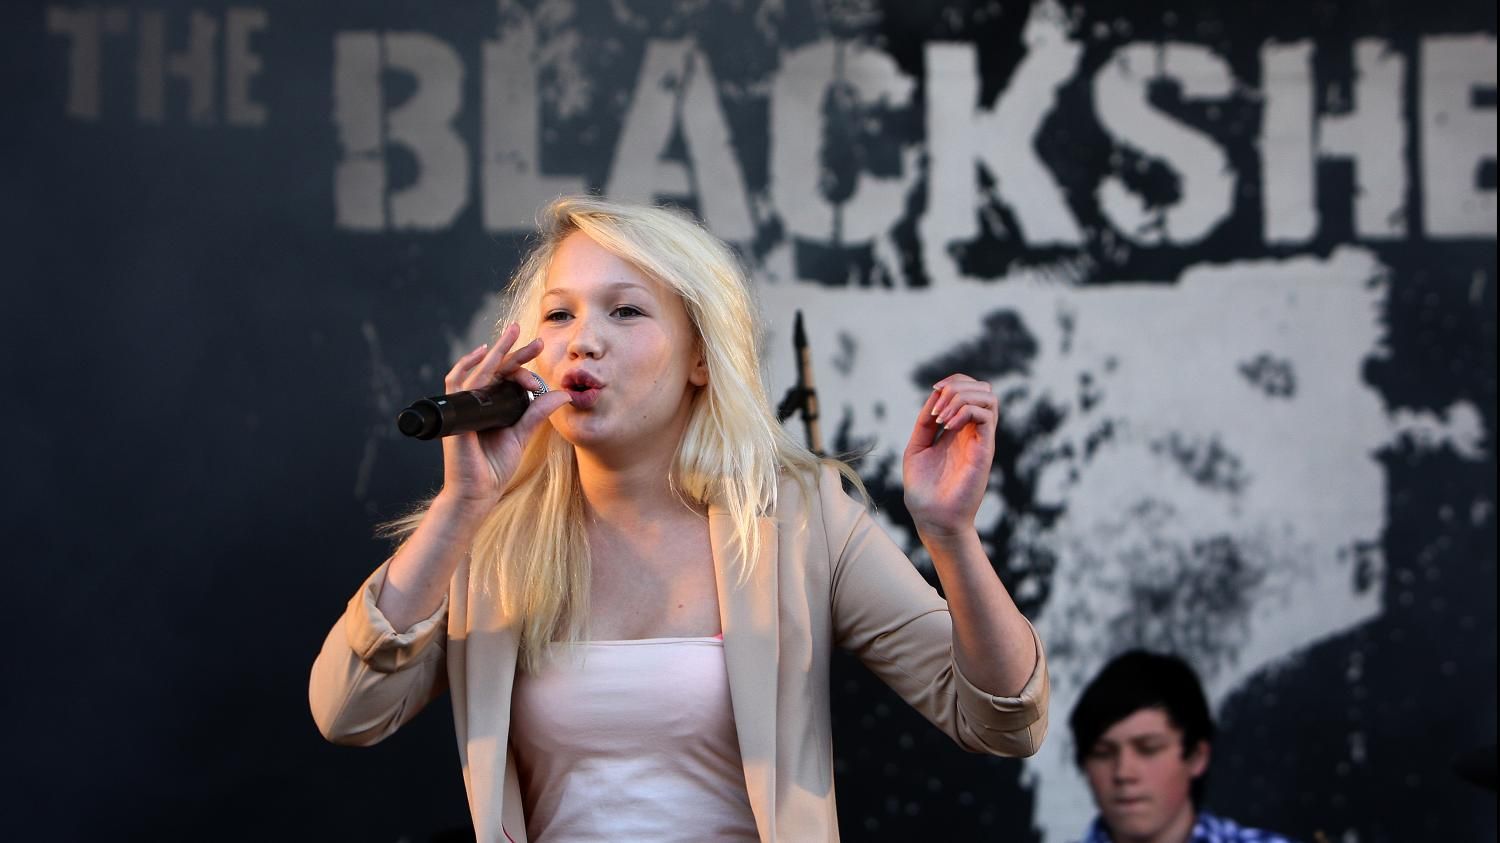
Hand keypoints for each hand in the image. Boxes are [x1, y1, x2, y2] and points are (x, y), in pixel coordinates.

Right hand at [436, 323, 571, 515]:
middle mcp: (477, 402)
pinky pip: (456, 381)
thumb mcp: (521, 435)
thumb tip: (562, 393)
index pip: (507, 378)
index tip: (541, 374)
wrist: (477, 491)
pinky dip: (466, 364)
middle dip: (516, 351)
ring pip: (481, 370)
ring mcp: (465, 405)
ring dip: (499, 352)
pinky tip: (481, 352)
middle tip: (538, 340)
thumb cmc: (495, 467)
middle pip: (497, 369)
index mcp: (492, 406)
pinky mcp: (456, 412)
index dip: (524, 371)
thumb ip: (538, 412)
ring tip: (516, 333)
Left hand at [902, 374, 997, 539]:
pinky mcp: (984, 451)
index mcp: (958, 430)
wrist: (933, 519)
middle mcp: (973, 432)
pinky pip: (986, 417)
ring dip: (962, 397)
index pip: (968, 390)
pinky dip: (965, 411)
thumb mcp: (917, 448)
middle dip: (958, 385)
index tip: (933, 393)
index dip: (953, 382)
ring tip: (941, 417)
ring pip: (989, 397)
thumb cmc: (924, 490)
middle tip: (937, 405)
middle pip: (983, 389)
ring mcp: (980, 440)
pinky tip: (947, 426)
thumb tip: (934, 396)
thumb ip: (925, 423)